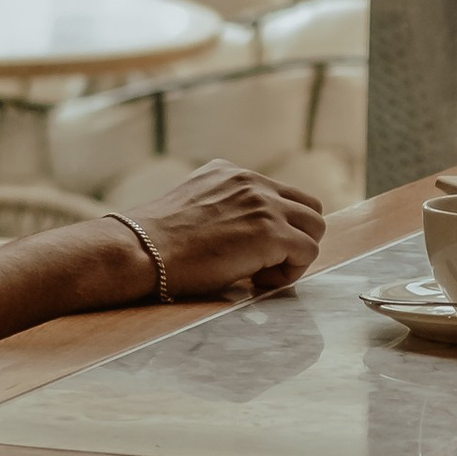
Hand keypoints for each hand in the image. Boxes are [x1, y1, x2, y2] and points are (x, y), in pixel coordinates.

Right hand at [115, 158, 324, 303]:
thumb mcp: (191, 207)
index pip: (279, 195)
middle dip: (295, 237)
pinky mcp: (272, 232)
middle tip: (265, 264)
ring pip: (315, 227)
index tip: (249, 250)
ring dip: (295, 254)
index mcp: (231, 173)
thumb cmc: (155, 243)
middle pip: (308, 207)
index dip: (275, 227)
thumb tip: (239, 236)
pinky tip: (257, 282)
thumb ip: (221, 210)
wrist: (141, 250)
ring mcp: (264, 204)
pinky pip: (308, 252)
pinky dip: (290, 272)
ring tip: (261, 275)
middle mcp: (252, 182)